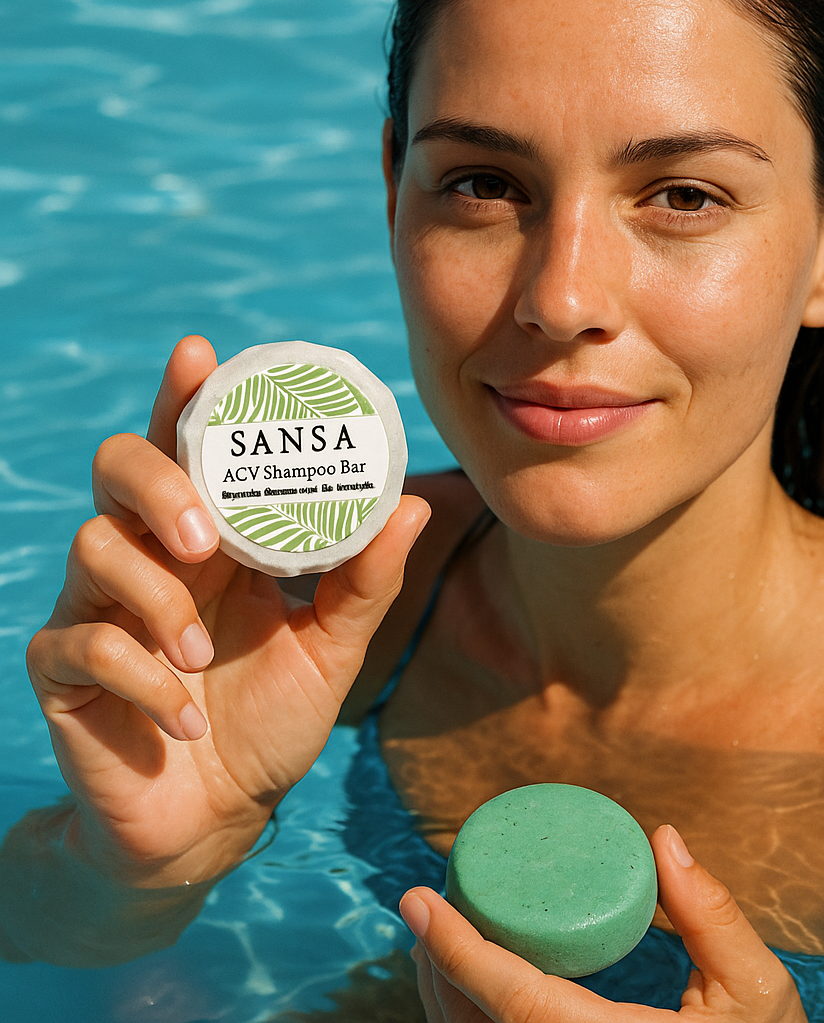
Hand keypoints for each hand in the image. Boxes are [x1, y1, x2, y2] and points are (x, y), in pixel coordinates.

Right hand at [25, 335, 429, 885]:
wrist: (218, 815)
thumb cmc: (272, 718)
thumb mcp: (331, 646)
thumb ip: (366, 580)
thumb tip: (413, 502)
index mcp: (211, 542)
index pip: (186, 449)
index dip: (183, 397)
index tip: (201, 353)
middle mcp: (150, 558)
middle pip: (119, 469)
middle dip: (159, 485)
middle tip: (205, 536)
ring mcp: (99, 608)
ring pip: (92, 548)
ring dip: (157, 598)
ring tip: (200, 653)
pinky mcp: (64, 669)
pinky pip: (80, 642)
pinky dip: (139, 677)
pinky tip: (181, 717)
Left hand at [400, 824, 806, 1021]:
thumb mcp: (756, 994)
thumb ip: (715, 917)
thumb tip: (663, 838)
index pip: (512, 999)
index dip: (455, 947)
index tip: (414, 899)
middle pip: (473, 1022)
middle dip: (436, 962)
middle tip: (428, 901)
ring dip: (444, 990)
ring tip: (439, 933)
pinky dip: (469, 1014)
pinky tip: (473, 982)